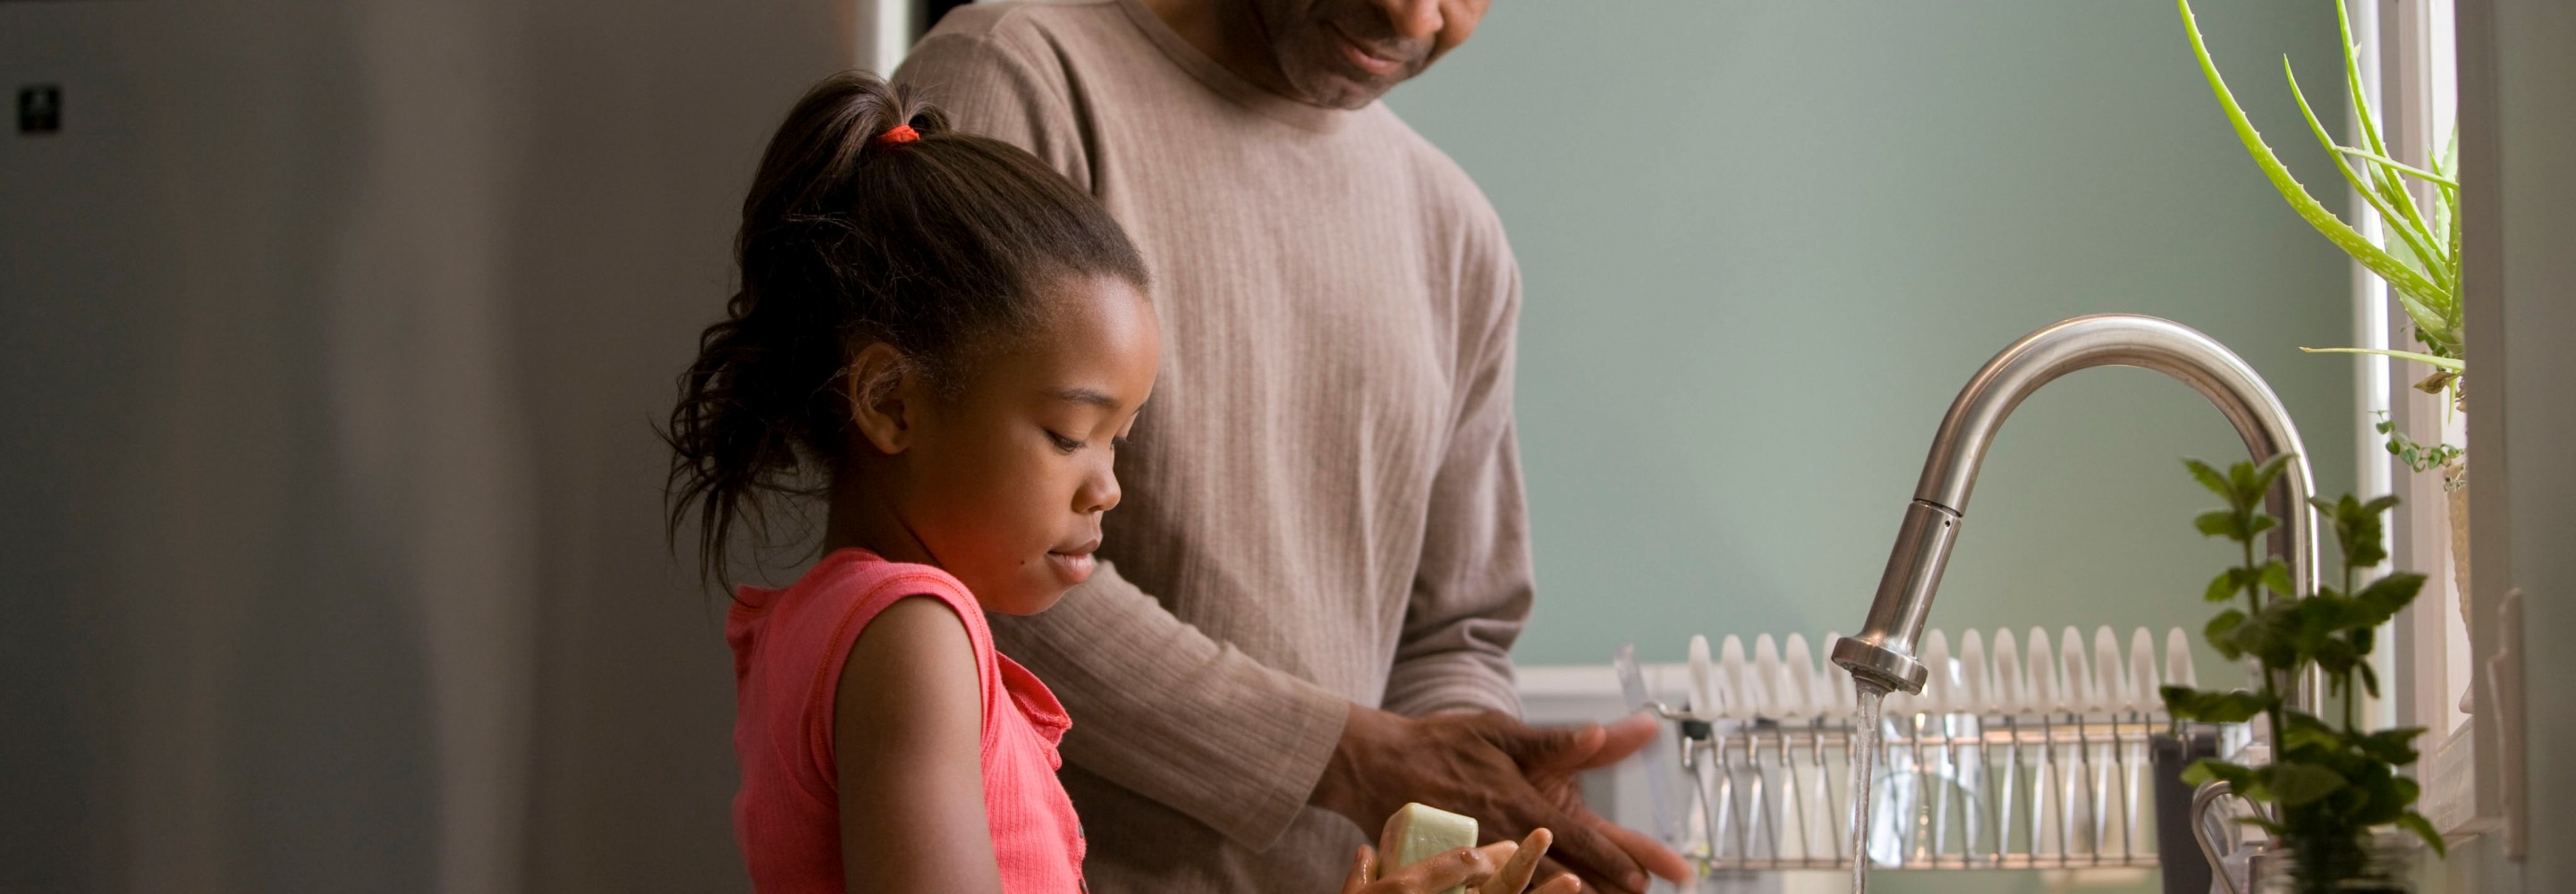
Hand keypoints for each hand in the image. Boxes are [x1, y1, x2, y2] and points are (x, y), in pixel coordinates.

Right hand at [1311, 707, 1689, 893]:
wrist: (1375, 765)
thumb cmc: (1442, 744)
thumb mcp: (1502, 734)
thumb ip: (1557, 741)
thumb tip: (1603, 733)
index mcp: (1522, 805)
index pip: (1582, 840)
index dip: (1616, 861)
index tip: (1647, 879)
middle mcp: (1505, 839)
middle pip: (1566, 877)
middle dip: (1604, 892)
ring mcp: (1479, 862)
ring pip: (1532, 892)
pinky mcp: (1455, 876)